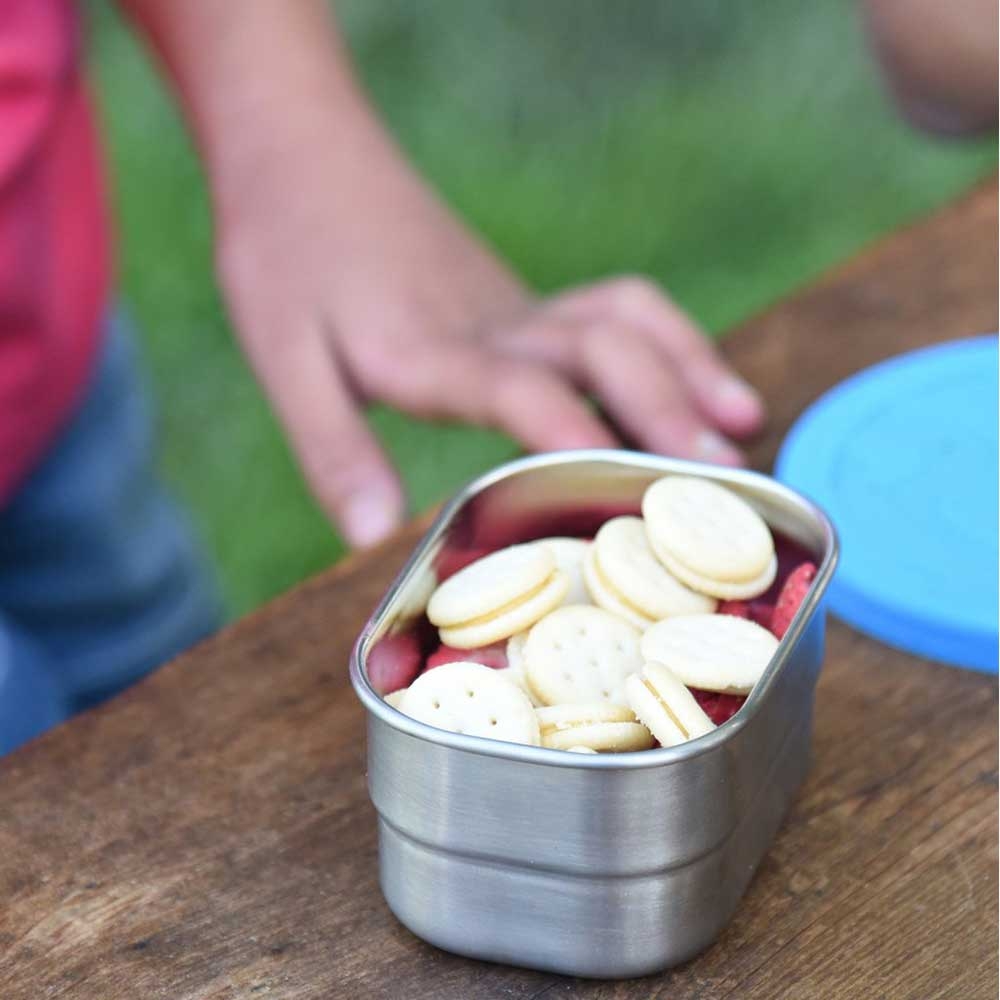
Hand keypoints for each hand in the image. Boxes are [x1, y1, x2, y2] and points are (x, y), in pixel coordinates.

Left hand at [128, 0, 764, 548]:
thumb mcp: (285, 361)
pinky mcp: (523, 301)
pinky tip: (693, 376)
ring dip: (689, 367)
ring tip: (743, 422)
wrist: (305, 159)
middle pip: (601, 351)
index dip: (575, 437)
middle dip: (667, 409)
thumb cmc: (286, 260)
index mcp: (432, 350)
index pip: (519, 392)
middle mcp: (495, 326)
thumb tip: (368, 536)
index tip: (629, 485)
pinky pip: (614, 307)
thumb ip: (332, 447)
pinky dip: (668, 338)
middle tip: (724, 475)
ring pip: (625, 322)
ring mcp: (517, 307)